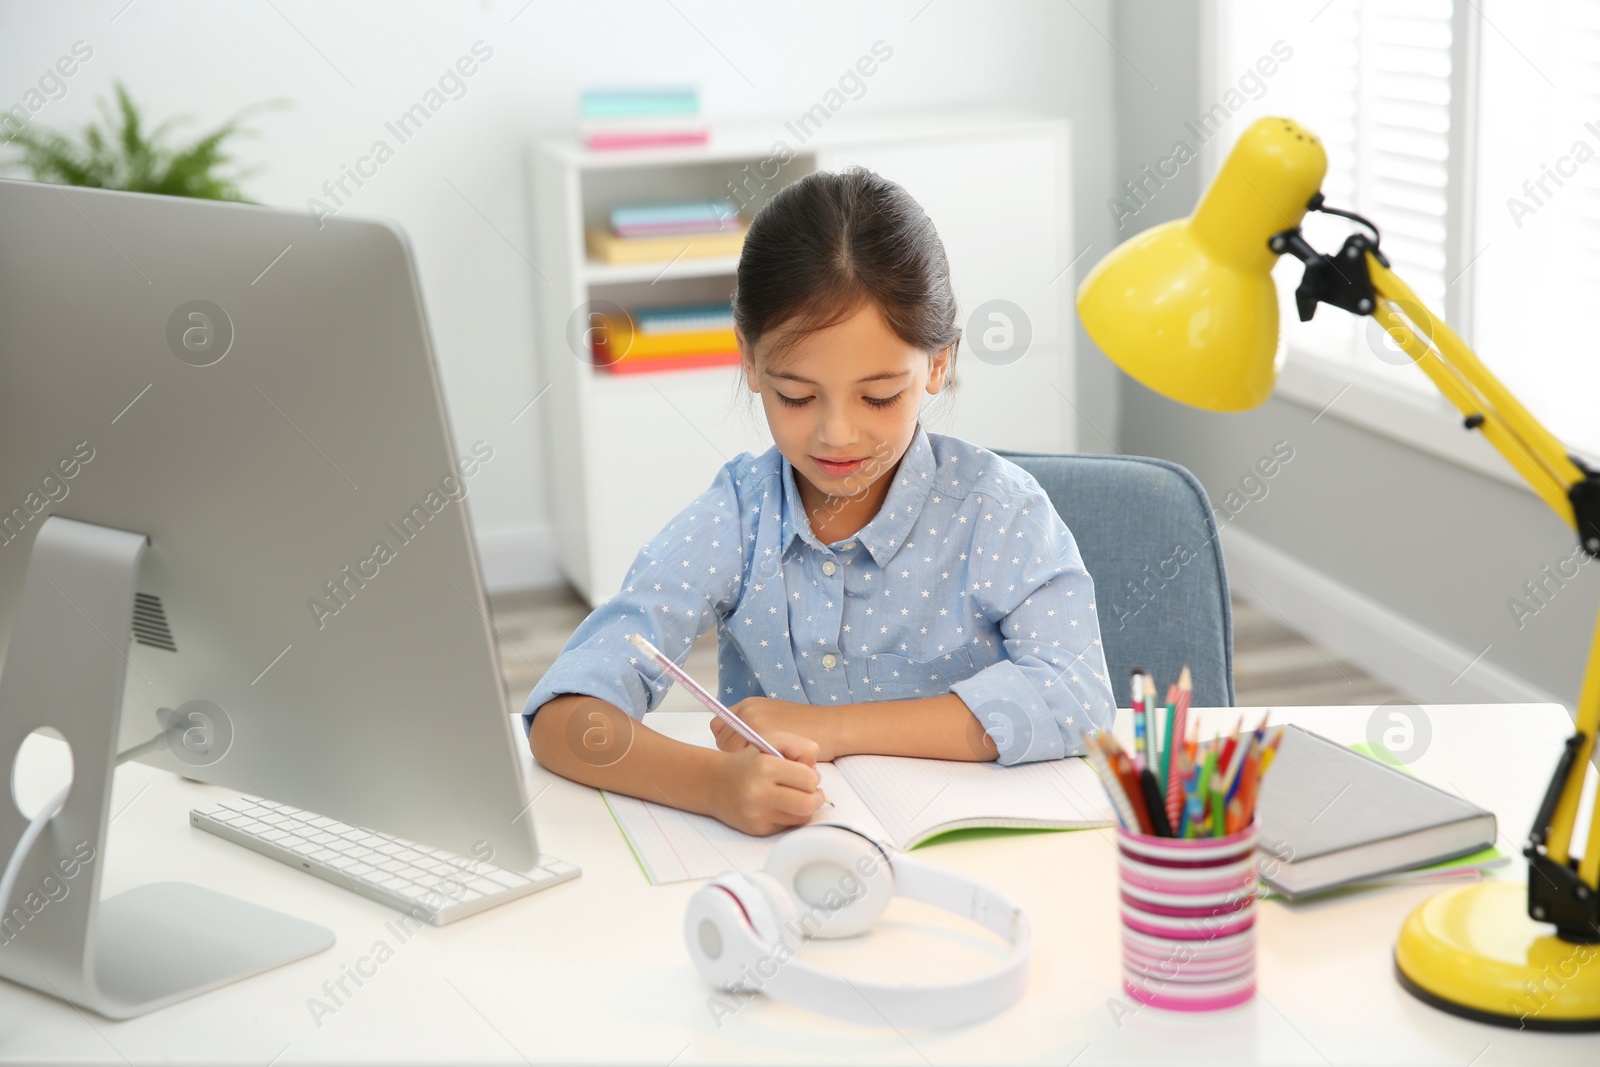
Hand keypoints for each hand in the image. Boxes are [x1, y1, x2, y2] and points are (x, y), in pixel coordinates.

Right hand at [708, 730, 828, 835]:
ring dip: (803, 807)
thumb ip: (802, 748)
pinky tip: (778, 805)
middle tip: (809, 790)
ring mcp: (757, 813)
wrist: (716, 783)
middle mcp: (759, 792)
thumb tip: (815, 773)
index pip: (809, 780)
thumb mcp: (774, 741)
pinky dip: (788, 816)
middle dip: (815, 797)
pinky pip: (787, 826)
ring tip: (793, 795)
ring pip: (801, 818)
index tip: (805, 774)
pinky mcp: (757, 829)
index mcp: (765, 767)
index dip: (812, 776)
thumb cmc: (750, 761)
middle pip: (808, 804)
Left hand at [713, 697, 838, 760]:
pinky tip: (771, 768)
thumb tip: (738, 745)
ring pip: (731, 753)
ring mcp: (755, 723)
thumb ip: (755, 727)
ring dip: (744, 763)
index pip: (719, 728)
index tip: (743, 753)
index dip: (729, 743)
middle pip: (722, 741)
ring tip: (765, 767)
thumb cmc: (808, 728)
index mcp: (749, 705)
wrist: (832, 727)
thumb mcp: (777, 719)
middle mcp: (748, 711)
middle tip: (756, 764)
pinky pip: (746, 760)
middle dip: (735, 755)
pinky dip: (755, 768)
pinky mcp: (764, 737)